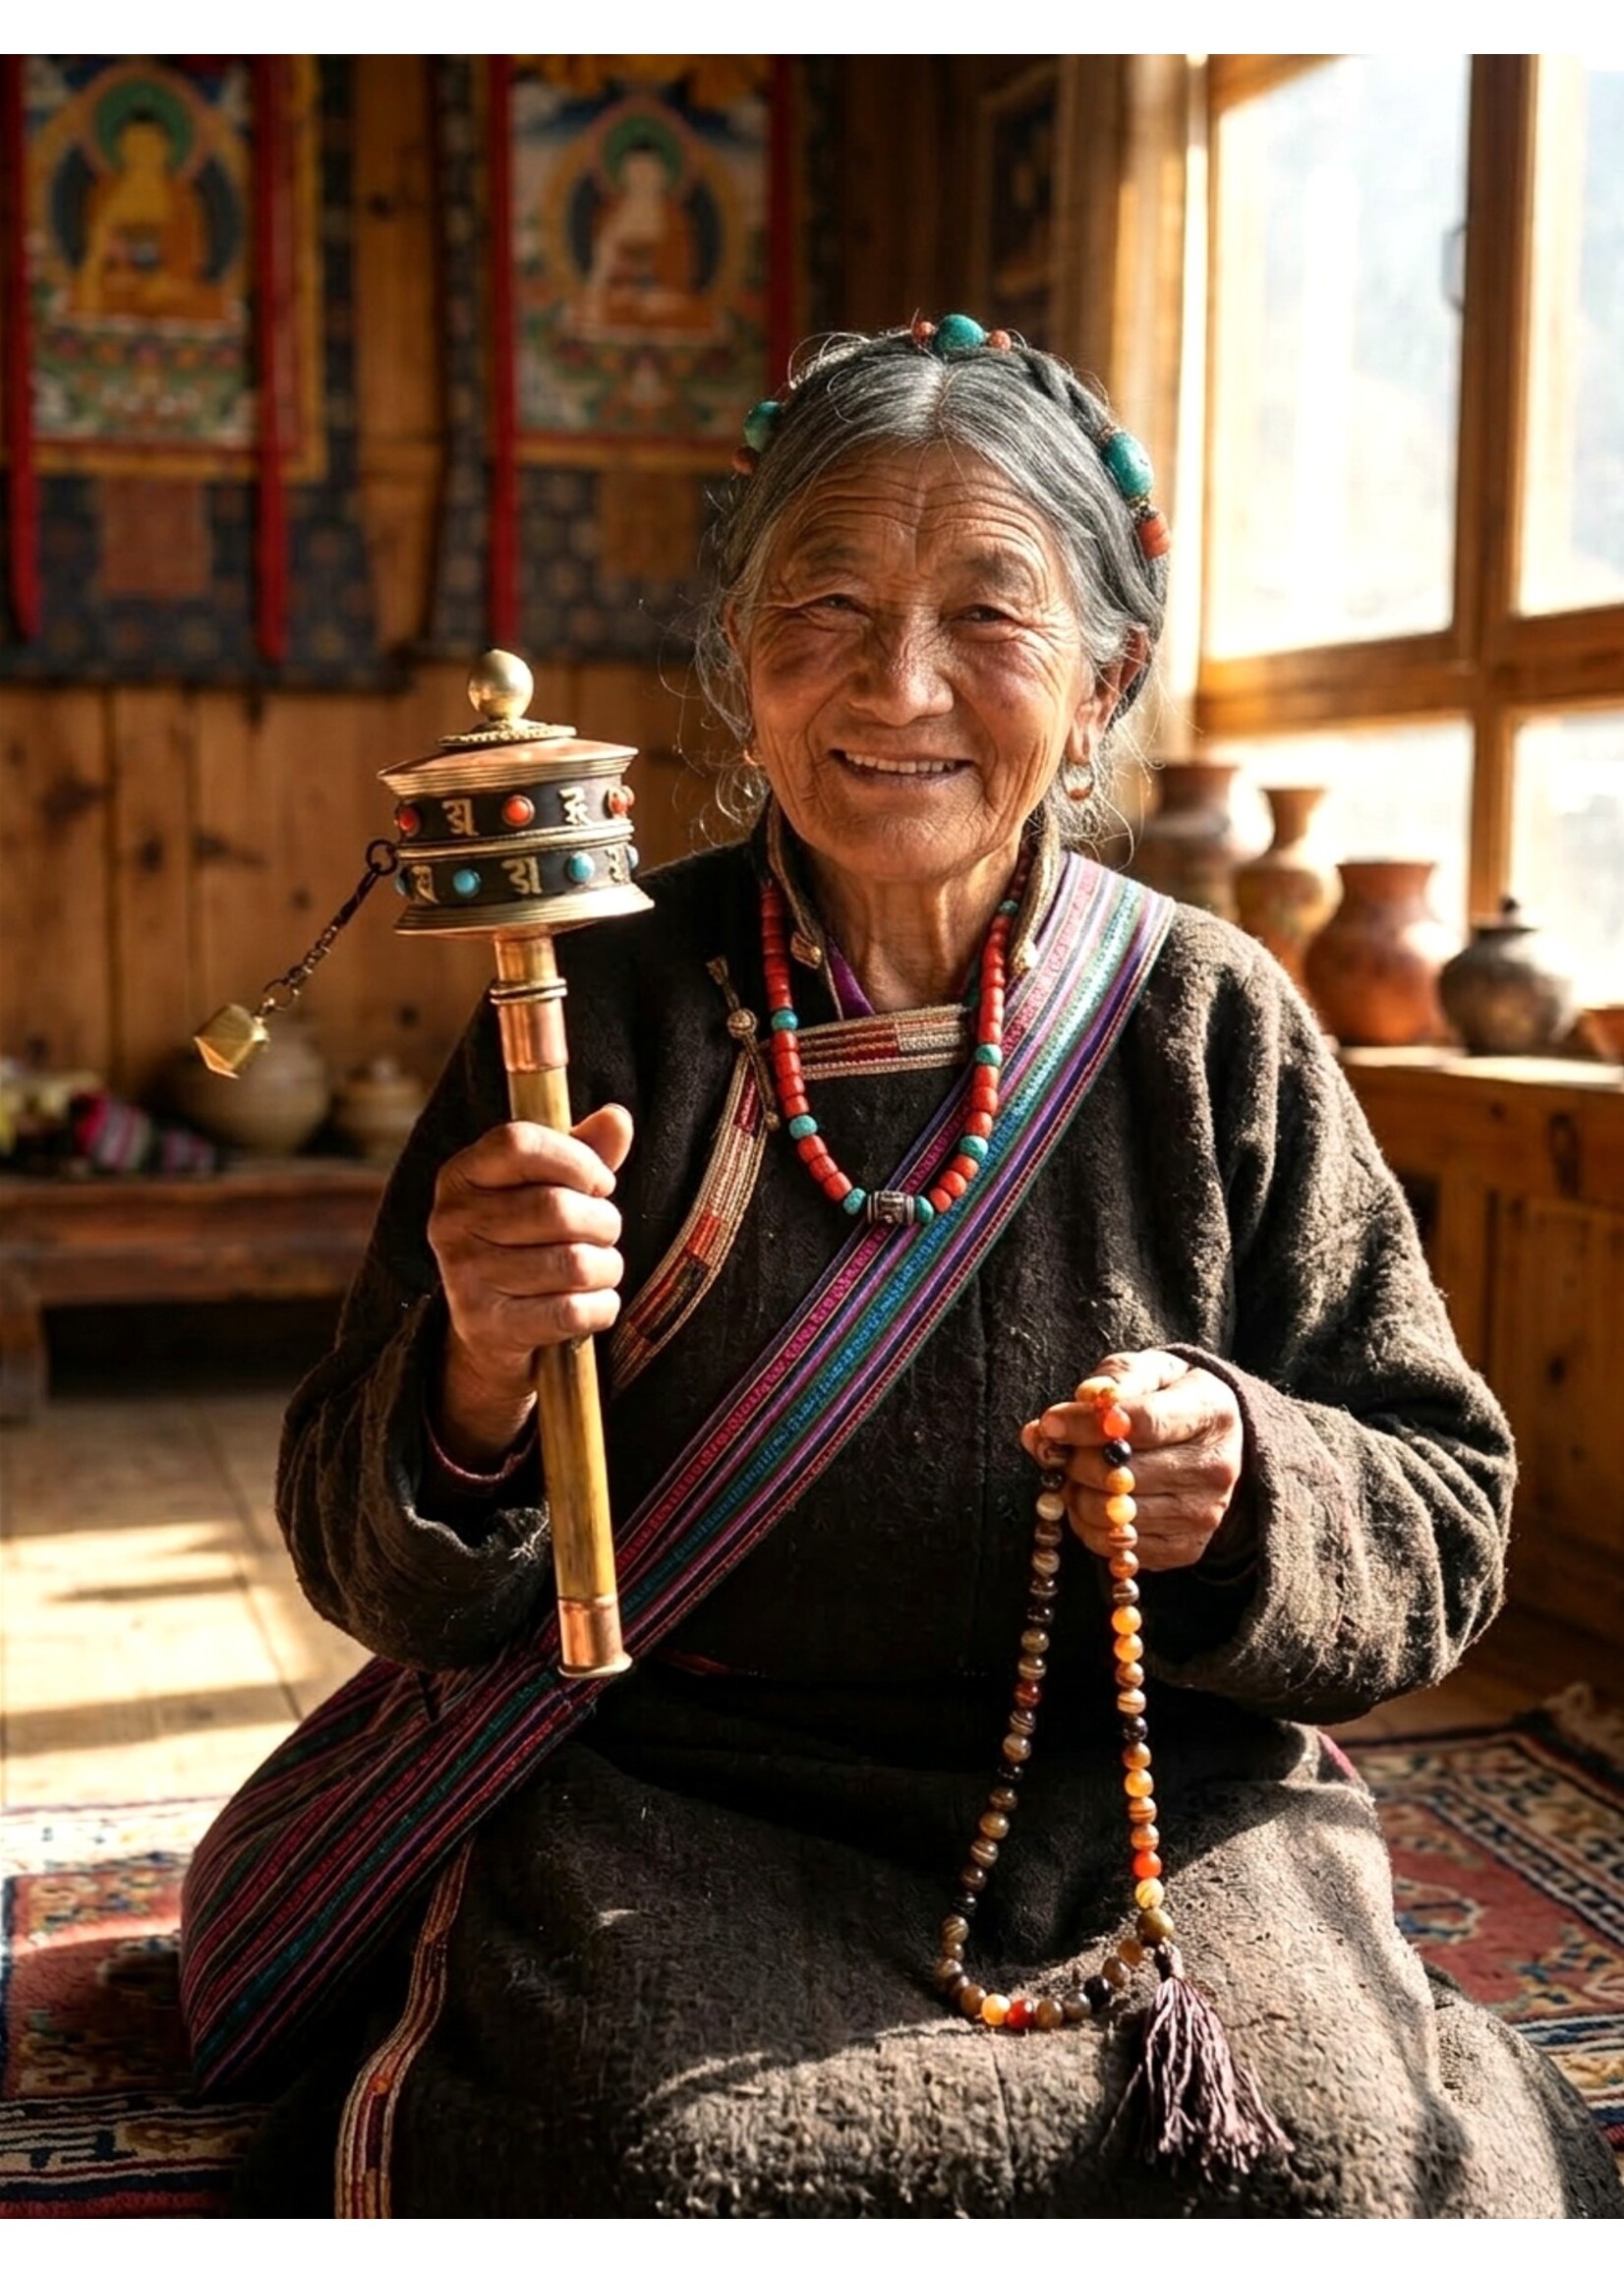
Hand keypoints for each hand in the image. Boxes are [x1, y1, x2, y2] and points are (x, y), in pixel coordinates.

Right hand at [427, 1104, 632, 1464]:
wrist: (491, 1328)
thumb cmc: (528, 1240)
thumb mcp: (548, 1187)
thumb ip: (584, 1151)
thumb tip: (617, 1119)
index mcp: (460, 1175)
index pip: (519, 1142)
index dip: (576, 1159)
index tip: (600, 1183)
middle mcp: (451, 1222)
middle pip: (557, 1208)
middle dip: (604, 1221)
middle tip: (606, 1231)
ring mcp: (464, 1276)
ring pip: (574, 1264)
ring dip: (607, 1267)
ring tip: (601, 1267)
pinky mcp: (486, 1325)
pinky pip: (572, 1311)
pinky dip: (601, 1307)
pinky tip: (593, 1301)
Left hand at [1019, 1349, 1246, 1572]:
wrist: (1212, 1439)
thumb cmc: (1169, 1397)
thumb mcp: (1148, 1370)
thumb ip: (1108, 1383)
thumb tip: (1056, 1422)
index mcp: (1211, 1411)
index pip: (1143, 1424)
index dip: (1087, 1426)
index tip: (1050, 1424)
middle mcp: (1216, 1467)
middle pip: (1125, 1476)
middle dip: (1076, 1463)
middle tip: (1059, 1452)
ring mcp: (1204, 1512)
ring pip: (1116, 1517)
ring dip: (1079, 1497)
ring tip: (1075, 1476)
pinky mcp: (1188, 1547)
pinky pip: (1121, 1549)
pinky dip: (1092, 1529)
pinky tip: (1092, 1503)